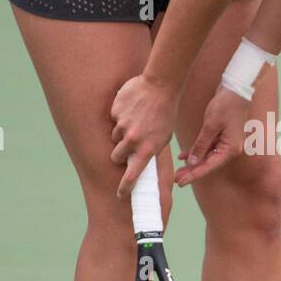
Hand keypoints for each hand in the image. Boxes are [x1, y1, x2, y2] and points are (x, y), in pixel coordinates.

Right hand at [110, 74, 178, 198]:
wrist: (161, 86)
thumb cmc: (166, 113)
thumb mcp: (163, 137)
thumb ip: (149, 150)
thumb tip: (140, 162)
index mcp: (147, 148)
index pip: (132, 175)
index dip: (125, 187)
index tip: (120, 194)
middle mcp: (132, 139)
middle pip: (116, 156)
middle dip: (120, 153)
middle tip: (127, 145)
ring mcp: (122, 125)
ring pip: (114, 136)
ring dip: (122, 132)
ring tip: (136, 120)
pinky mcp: (115, 111)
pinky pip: (114, 118)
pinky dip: (120, 115)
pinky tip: (132, 107)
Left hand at [175, 85, 250, 185]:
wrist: (236, 88)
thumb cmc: (226, 105)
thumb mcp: (210, 125)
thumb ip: (201, 145)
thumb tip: (192, 161)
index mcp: (230, 149)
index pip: (209, 166)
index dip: (194, 175)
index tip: (181, 182)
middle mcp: (230, 149)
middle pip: (209, 164)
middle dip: (193, 171)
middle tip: (177, 179)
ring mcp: (227, 142)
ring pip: (207, 157)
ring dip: (194, 163)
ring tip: (179, 171)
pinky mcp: (222, 135)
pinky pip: (208, 147)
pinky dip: (197, 151)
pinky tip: (184, 156)